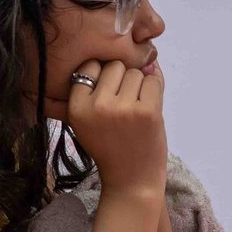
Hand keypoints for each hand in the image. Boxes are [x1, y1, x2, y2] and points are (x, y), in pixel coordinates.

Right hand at [64, 57, 167, 200]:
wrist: (132, 181)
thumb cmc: (110, 150)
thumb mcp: (87, 122)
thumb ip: (94, 90)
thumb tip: (116, 49)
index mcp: (77, 108)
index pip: (89, 67)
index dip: (102, 75)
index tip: (108, 92)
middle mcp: (98, 106)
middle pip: (114, 66)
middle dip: (123, 79)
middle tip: (125, 104)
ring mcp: (124, 108)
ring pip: (135, 72)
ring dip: (140, 85)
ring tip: (135, 109)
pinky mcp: (148, 111)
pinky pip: (153, 80)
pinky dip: (154, 89)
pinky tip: (150, 107)